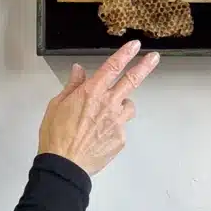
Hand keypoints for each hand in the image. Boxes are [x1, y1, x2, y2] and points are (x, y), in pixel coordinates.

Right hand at [37, 40, 159, 175]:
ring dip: (122, 105)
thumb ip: (72, 86)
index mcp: (91, 92)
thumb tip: (78, 70)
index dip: (125, 53)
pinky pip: (121, 127)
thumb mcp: (57, 105)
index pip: (112, 66)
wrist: (64, 165)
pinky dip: (113, 128)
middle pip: (132, 80)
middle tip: (154, 58)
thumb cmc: (56, 136)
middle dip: (145, 66)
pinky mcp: (120, 138)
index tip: (134, 45)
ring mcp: (117, 122)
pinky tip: (99, 136)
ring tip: (107, 115)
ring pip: (128, 106)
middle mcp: (108, 104)